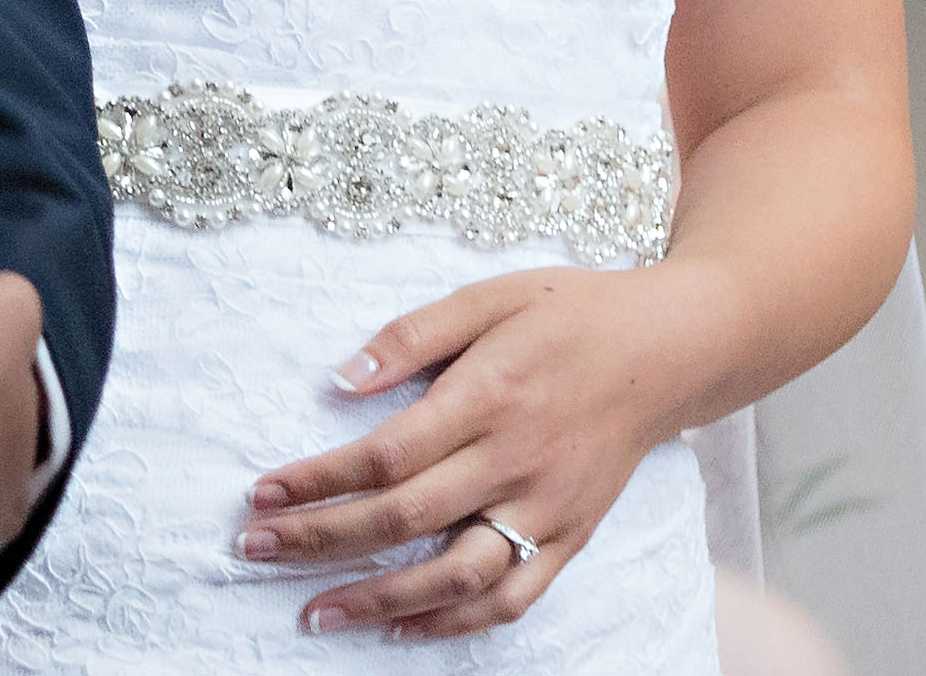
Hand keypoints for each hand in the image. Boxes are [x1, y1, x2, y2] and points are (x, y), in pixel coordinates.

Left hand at [239, 265, 721, 640]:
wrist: (669, 349)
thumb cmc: (572, 314)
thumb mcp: (492, 296)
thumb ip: (414, 335)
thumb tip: (341, 379)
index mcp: (490, 395)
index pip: (386, 453)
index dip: (319, 479)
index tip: (264, 491)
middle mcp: (516, 459)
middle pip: (404, 516)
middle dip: (320, 539)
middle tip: (255, 548)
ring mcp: (546, 506)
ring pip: (454, 573)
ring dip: (378, 600)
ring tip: (314, 613)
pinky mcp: (569, 535)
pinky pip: (511, 596)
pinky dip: (455, 621)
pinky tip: (402, 629)